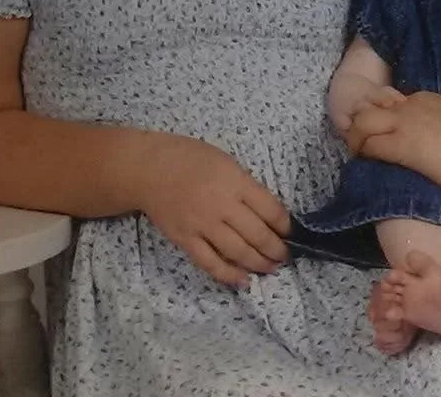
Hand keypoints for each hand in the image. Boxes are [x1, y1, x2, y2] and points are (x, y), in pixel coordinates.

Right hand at [135, 134, 289, 286]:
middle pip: (258, 235)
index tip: (291, 233)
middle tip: (285, 256)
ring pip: (238, 252)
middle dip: (276, 249)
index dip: (285, 226)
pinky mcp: (186, 240)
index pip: (271, 210)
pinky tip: (244, 281)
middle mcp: (222, 206)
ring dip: (259, 264)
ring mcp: (203, 225)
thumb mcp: (227, 163)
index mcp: (236, 182)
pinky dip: (229, 275)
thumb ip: (246, 187)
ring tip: (271, 268)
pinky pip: (210, 263)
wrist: (149, 170)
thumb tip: (267, 213)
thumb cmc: (191, 159)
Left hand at [345, 89, 440, 199]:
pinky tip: (367, 165)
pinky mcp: (406, 145)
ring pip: (362, 123)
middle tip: (359, 149)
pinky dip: (362, 154)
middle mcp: (415, 104)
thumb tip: (422, 145)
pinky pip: (369, 144)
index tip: (372, 137)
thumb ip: (434, 130)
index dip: (374, 120)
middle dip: (358, 128)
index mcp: (427, 99)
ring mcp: (410, 122)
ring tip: (359, 158)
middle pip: (369, 109)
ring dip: (355, 140)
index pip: (386, 103)